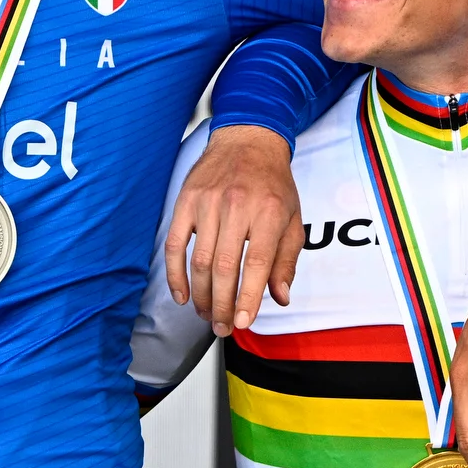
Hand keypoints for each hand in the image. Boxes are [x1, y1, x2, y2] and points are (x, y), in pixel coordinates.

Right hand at [167, 124, 304, 334]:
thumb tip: (280, 298)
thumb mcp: (293, 218)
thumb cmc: (272, 183)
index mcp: (269, 213)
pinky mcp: (186, 201)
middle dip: (221, 305)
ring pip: (199, 261)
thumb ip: (287, 260)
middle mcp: (238, 207)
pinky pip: (174, 244)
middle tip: (221, 327)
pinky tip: (182, 295)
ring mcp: (208, 203)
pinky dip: (175, 274)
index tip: (242, 322)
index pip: (256, 265)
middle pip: (225, 267)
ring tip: (206, 315)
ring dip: (200, 295)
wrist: (248, 140)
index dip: (248, 298)